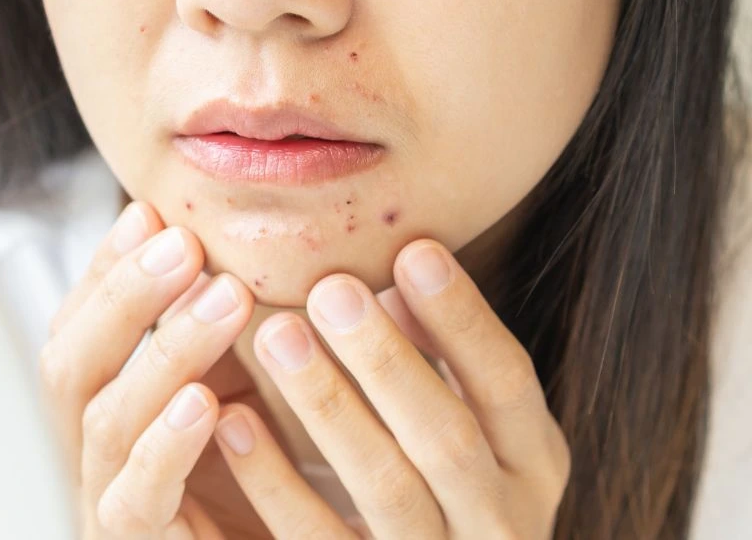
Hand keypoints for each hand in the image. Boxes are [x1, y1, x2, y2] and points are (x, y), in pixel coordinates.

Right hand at [38, 201, 263, 537]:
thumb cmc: (258, 497)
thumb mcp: (241, 397)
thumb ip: (227, 336)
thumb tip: (244, 248)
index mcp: (106, 413)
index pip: (79, 329)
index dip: (105, 269)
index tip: (149, 214)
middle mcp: (90, 456)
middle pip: (69, 365)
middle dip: (122, 295)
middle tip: (183, 242)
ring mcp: (106, 504)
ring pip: (105, 421)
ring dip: (165, 350)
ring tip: (225, 296)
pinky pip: (136, 498)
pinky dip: (165, 445)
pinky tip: (203, 401)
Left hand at [213, 240, 570, 538]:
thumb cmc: (443, 490)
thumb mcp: (465, 428)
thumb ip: (437, 357)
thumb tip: (398, 267)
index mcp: (531, 466)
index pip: (508, 382)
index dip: (463, 318)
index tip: (413, 251)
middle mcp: (500, 522)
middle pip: (447, 437)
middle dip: (388, 360)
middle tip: (332, 289)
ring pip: (386, 487)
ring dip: (329, 405)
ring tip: (276, 335)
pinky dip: (274, 480)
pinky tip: (232, 421)